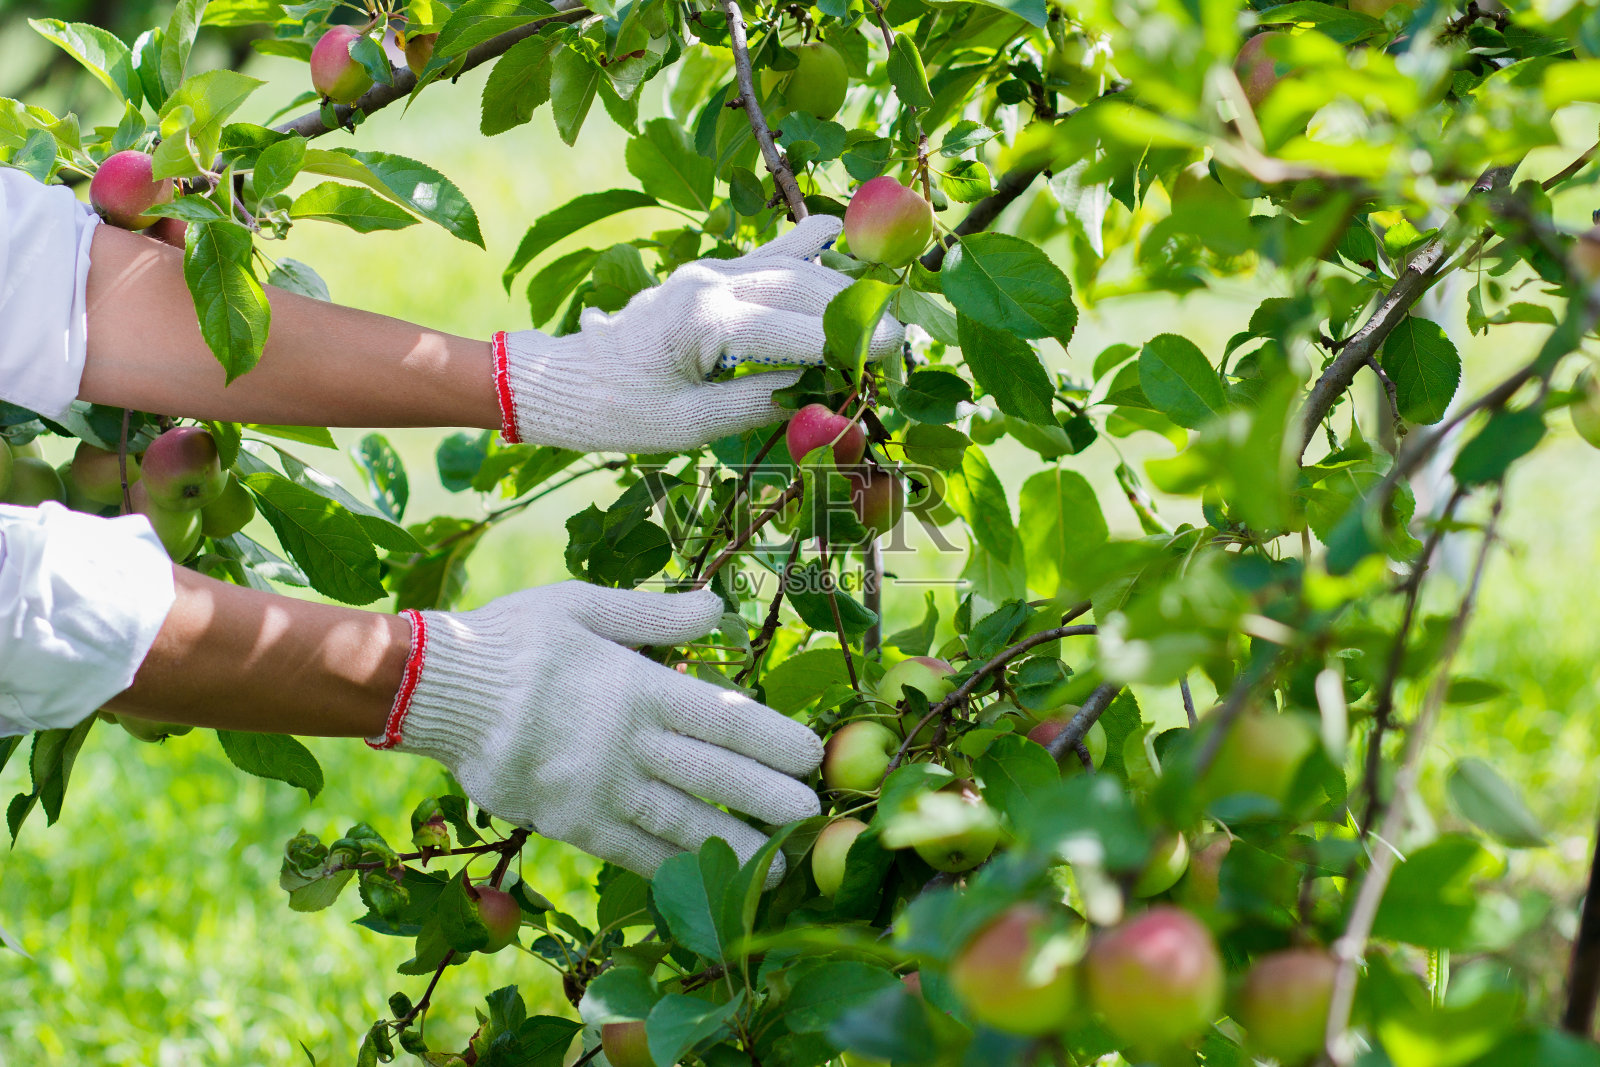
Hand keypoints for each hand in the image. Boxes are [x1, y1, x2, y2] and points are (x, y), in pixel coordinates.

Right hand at [370, 582, 822, 884]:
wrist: (435, 690)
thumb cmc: (514, 638)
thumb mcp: (582, 606)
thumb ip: (653, 616)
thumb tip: (718, 606)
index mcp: (635, 684)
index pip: (722, 715)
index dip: (772, 738)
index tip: (810, 755)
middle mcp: (624, 741)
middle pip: (712, 775)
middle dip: (768, 798)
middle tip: (813, 816)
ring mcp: (596, 787)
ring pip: (679, 823)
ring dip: (733, 845)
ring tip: (777, 865)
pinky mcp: (568, 820)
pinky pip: (629, 851)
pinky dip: (671, 868)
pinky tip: (706, 881)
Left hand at [494, 215, 902, 453]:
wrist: (564, 382)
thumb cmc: (620, 412)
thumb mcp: (692, 426)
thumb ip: (759, 403)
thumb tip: (818, 390)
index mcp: (707, 322)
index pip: (797, 328)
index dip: (850, 339)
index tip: (895, 350)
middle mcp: (712, 285)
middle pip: (802, 290)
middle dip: (854, 311)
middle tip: (901, 336)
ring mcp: (708, 274)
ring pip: (789, 268)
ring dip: (836, 282)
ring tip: (882, 296)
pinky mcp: (705, 277)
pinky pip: (764, 258)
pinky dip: (801, 250)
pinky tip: (833, 233)